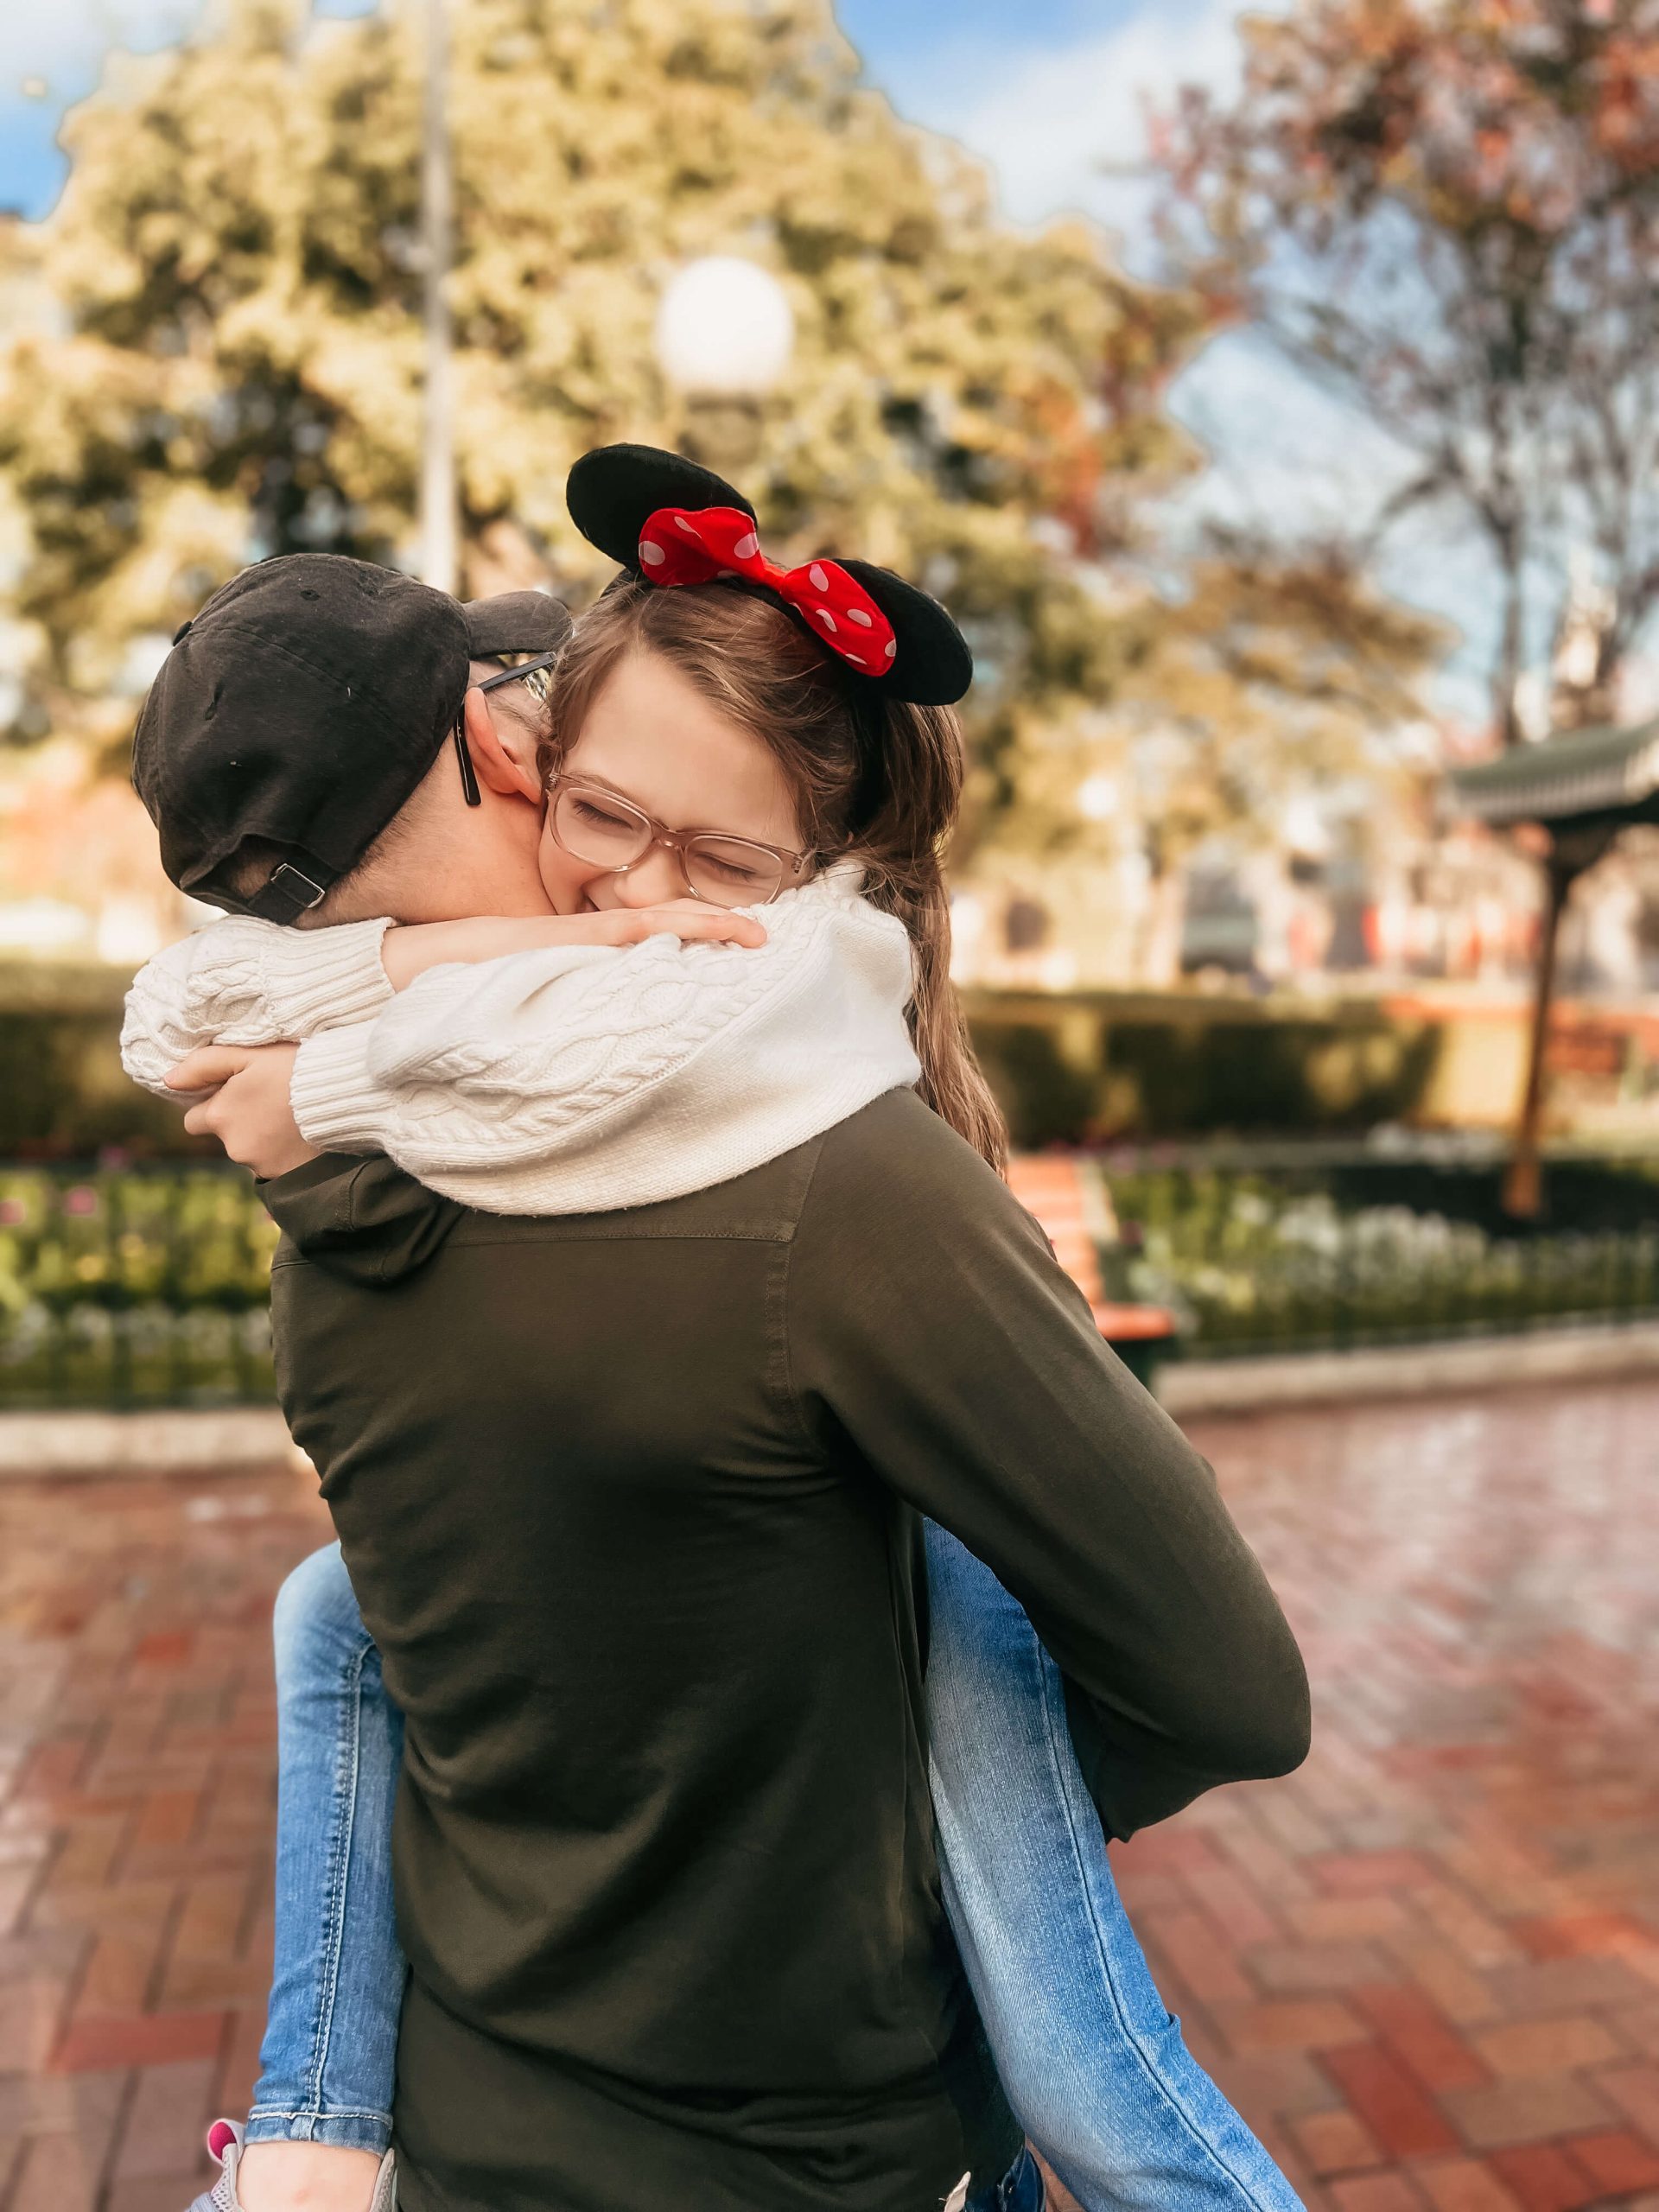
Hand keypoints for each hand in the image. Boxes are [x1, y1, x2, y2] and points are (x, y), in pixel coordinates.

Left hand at [165, 1043, 319, 1177]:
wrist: (342, 1098)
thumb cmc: (295, 1068)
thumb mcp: (249, 1054)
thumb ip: (204, 1064)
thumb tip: (169, 1080)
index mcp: (219, 1115)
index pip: (194, 1120)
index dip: (213, 1105)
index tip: (237, 1094)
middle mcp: (233, 1145)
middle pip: (225, 1136)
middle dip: (238, 1123)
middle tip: (268, 1101)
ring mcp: (259, 1163)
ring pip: (249, 1150)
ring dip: (262, 1136)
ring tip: (290, 1115)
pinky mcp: (284, 1175)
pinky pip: (273, 1163)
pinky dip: (282, 1151)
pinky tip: (301, 1132)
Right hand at [380, 904, 766, 989]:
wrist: (388, 975)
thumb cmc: (444, 992)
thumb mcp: (515, 1000)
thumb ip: (556, 1003)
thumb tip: (593, 1031)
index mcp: (567, 950)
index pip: (642, 937)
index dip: (692, 933)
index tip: (740, 939)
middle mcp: (568, 938)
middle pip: (654, 926)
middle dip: (709, 927)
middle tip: (764, 934)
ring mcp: (553, 939)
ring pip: (637, 926)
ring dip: (690, 926)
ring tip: (743, 930)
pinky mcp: (535, 944)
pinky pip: (597, 938)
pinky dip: (637, 934)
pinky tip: (672, 932)